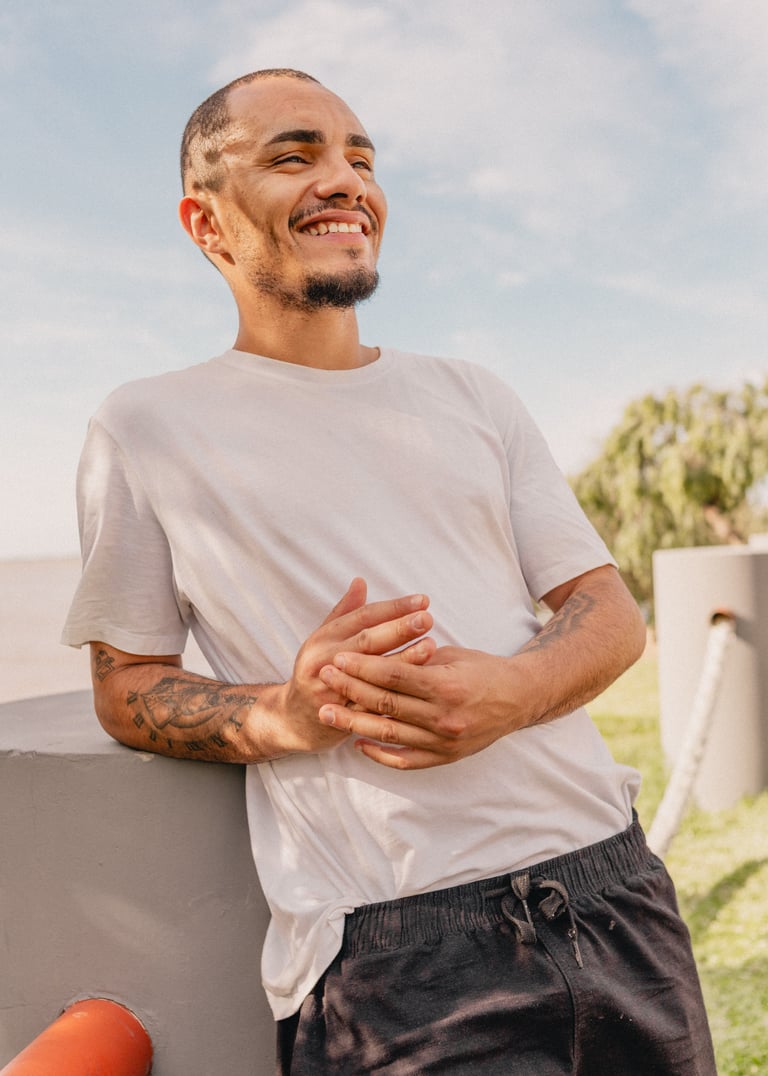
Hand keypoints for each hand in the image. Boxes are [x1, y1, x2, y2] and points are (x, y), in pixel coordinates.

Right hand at [274, 578, 435, 754]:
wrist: (294, 718)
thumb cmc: (316, 670)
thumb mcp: (323, 639)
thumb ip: (345, 612)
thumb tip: (361, 581)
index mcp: (323, 638)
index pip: (363, 617)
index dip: (393, 608)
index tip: (422, 601)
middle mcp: (325, 661)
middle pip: (367, 642)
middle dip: (399, 629)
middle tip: (427, 618)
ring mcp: (332, 690)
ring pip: (372, 674)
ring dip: (403, 660)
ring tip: (431, 647)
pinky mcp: (342, 716)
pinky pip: (373, 704)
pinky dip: (396, 694)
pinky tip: (418, 685)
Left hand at [317, 645, 521, 768]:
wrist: (520, 698)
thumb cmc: (483, 670)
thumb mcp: (452, 655)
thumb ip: (417, 660)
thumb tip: (378, 656)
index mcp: (445, 685)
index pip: (393, 676)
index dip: (361, 667)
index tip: (337, 659)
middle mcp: (443, 717)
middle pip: (386, 704)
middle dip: (350, 690)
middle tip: (324, 679)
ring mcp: (444, 741)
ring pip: (389, 733)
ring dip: (354, 723)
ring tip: (328, 712)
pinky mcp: (445, 758)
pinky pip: (405, 760)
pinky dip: (380, 754)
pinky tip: (357, 743)